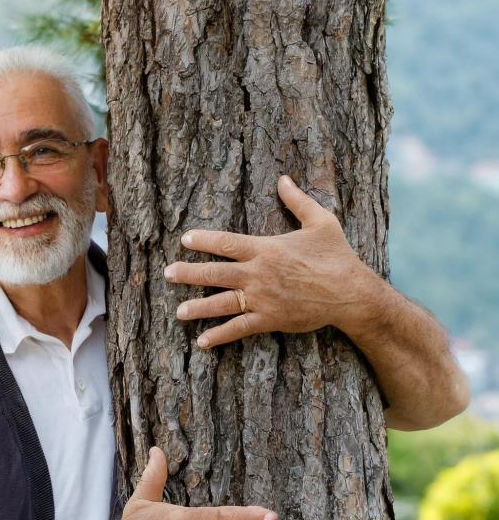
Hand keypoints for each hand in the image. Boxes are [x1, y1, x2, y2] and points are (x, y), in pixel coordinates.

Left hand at [165, 175, 374, 347]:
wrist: (352, 293)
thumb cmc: (337, 256)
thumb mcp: (320, 222)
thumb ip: (297, 200)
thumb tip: (283, 178)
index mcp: (265, 249)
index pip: (226, 243)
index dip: (203, 240)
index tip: (185, 239)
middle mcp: (258, 274)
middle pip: (215, 273)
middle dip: (189, 273)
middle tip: (167, 273)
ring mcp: (262, 298)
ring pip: (222, 303)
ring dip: (198, 307)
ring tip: (178, 311)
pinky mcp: (270, 319)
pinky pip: (239, 328)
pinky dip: (220, 335)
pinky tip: (202, 341)